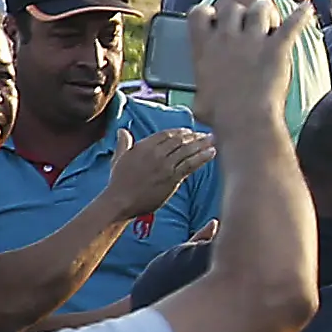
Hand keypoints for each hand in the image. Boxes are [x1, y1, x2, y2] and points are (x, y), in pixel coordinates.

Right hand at [103, 124, 217, 221]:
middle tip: (206, 135)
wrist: (121, 200)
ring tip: (212, 140)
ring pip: (187, 151)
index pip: (167, 134)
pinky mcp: (172, 178)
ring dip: (202, 144)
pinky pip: (190, 165)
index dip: (180, 132)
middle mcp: (156, 154)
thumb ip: (124, 143)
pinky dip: (202, 157)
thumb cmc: (119, 181)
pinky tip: (212, 152)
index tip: (190, 131)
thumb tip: (122, 131)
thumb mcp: (119, 157)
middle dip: (194, 136)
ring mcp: (165, 166)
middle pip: (179, 141)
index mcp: (143, 146)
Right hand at [188, 0, 303, 120]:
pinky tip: (307, 9)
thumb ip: (201, 88)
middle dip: (240, 11)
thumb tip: (201, 102)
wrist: (245, 121)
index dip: (207, 12)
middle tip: (248, 21)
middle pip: (233, 7)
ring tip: (270, 17)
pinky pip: (292, 24)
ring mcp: (253, 41)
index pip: (199, 12)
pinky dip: (301, 15)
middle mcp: (226, 37)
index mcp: (203, 46)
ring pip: (259, 9)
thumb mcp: (199, 98)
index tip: (214, 19)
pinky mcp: (277, 48)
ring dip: (265, 11)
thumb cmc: (220, 115)